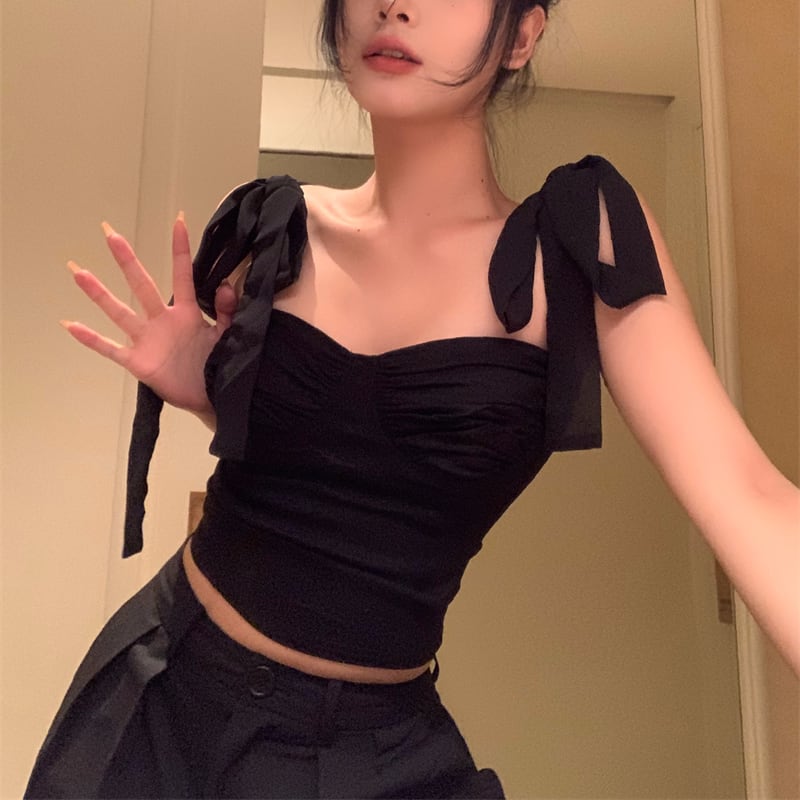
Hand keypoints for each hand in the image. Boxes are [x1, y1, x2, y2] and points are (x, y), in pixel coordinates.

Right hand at [62, 215, 235, 415]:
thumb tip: (225, 284)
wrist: (213, 397)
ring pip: (119, 312)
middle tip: (110, 232)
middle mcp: (163, 321)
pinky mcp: (139, 362)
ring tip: (77, 271)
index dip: (180, 250)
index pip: (183, 276)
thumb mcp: (229, 335)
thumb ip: (227, 310)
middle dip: (126, 260)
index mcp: (187, 313)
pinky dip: (91, 339)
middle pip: (142, 285)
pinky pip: (110, 349)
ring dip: (98, 293)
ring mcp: (148, 340)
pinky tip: (70, 324)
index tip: (178, 221)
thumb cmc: (220, 365)